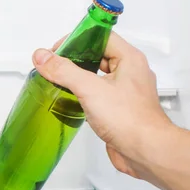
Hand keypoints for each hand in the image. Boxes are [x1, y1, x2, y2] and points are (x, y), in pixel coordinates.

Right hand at [31, 32, 172, 178]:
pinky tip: (73, 100)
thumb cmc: (130, 121)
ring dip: (80, 77)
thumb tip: (43, 57)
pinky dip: (85, 94)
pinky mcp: (121, 109)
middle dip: (75, 59)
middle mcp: (131, 73)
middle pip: (99, 55)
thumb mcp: (90, 89)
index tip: (57, 50)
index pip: (101, 37)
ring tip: (60, 81)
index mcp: (130, 60)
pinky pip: (100, 94)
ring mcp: (127, 92)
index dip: (77, 40)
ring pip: (99, 75)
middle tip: (56, 64)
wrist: (145, 152)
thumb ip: (64, 71)